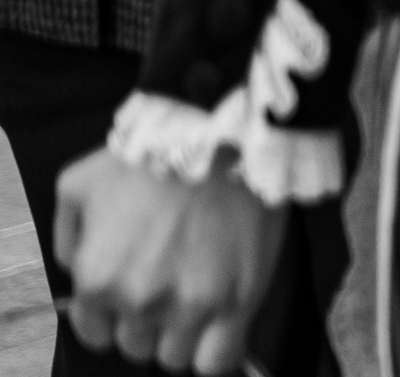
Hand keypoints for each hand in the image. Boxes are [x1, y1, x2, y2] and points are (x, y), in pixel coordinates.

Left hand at [55, 149, 285, 374]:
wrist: (226, 138)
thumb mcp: (80, 183)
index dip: (113, 314)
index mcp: (98, 278)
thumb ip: (67, 235)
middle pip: (137, 345)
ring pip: (175, 357)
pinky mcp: (237, 303)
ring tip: (196, 301)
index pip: (96, 333)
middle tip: (170, 286)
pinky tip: (218, 326)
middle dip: (149, 321)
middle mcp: (139, 301)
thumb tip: (76, 266)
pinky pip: (217, 361)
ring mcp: (190, 306)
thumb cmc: (154, 157)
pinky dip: (214, 352)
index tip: (134, 292)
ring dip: (182, 336)